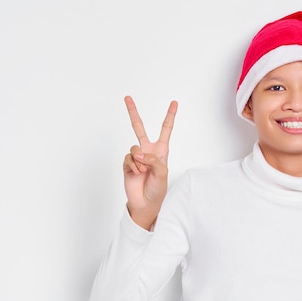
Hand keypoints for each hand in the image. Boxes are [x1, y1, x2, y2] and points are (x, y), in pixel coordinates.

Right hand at [122, 96, 177, 229]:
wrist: (145, 203)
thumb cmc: (158, 189)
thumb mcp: (163, 173)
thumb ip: (153, 160)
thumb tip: (139, 153)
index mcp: (161, 150)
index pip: (165, 129)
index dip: (170, 115)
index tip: (174, 102)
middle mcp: (148, 151)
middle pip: (139, 127)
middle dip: (133, 112)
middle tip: (127, 97)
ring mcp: (136, 157)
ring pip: (133, 148)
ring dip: (139, 161)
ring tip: (143, 171)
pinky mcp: (127, 164)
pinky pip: (128, 159)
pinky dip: (133, 167)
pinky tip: (137, 174)